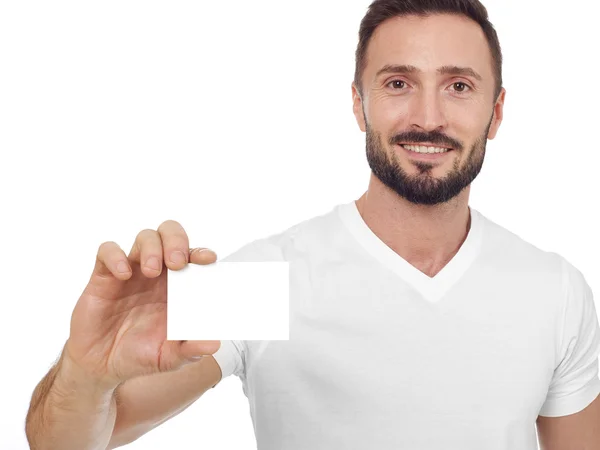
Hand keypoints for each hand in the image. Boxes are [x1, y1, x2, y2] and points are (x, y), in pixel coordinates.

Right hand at [64, 220, 219, 386]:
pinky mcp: (104, 276)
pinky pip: (107, 251)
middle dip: (177, 241)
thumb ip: (191, 350)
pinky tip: (123, 275)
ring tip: (152, 271)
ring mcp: (132, 271)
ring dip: (152, 248)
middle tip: (177, 263)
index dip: (201, 252)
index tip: (208, 260)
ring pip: (145, 237)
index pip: (193, 256)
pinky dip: (115, 256)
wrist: (101, 366)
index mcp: (178, 287)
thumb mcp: (169, 358)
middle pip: (170, 235)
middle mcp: (157, 274)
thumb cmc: (140, 355)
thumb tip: (214, 344)